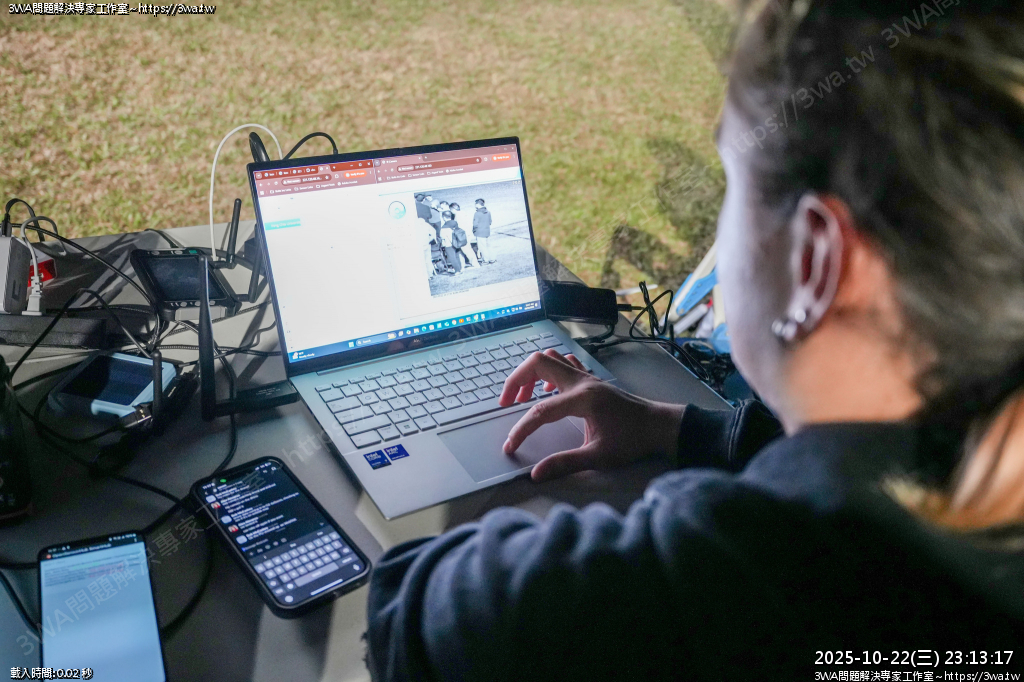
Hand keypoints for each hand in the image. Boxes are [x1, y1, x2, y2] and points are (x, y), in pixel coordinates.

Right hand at [498, 349, 685, 481]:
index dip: (521, 429)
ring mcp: (587, 378)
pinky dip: (548, 372)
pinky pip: (564, 364)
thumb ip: (566, 464)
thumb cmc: (632, 441)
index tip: (511, 446)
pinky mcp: (592, 380)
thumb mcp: (599, 457)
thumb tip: (537, 474)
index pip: (540, 411)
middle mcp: (582, 382)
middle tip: (506, 403)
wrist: (659, 426)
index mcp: (582, 400)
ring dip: (531, 373)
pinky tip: (547, 391)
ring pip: (550, 358)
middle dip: (516, 380)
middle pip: (538, 363)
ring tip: (523, 397)